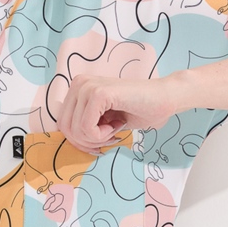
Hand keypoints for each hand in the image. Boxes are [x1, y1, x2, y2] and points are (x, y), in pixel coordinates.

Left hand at [56, 75, 179, 152]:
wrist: (164, 99)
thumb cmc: (138, 111)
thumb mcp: (103, 121)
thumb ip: (83, 126)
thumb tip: (70, 142)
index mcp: (77, 89)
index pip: (62, 125)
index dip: (82, 141)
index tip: (103, 138)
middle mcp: (78, 84)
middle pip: (66, 130)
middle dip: (89, 142)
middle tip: (110, 135)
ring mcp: (87, 86)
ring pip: (76, 131)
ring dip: (98, 138)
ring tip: (115, 127)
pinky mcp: (97, 93)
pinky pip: (86, 128)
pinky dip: (103, 135)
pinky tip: (118, 123)